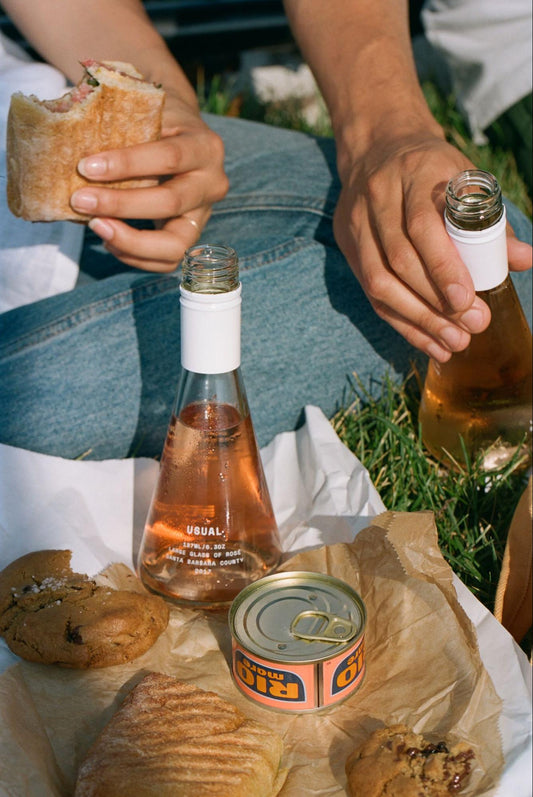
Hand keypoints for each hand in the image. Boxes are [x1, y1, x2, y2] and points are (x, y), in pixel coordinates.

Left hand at [70, 90, 228, 270]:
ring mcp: (204, 215)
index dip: (127, 164)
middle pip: (170, 203)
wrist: (179, 136)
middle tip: (80, 201)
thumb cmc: (155, 122)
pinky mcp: (191, 237)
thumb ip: (124, 128)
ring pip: (175, 244)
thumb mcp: (146, 113)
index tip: (85, 167)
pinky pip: (167, 261)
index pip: (169, 158)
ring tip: (96, 226)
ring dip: (130, 241)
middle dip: (121, 205)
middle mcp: (212, 183)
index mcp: (205, 146)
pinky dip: (134, 255)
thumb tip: (75, 149)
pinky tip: (108, 239)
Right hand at [333, 131, 532, 361]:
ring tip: (452, 342)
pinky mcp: (347, 245)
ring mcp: (357, 222)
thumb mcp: (466, 180)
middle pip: (399, 260)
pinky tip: (428, 341)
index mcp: (414, 173)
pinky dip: (402, 322)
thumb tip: (524, 259)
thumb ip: (493, 223)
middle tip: (469, 327)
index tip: (465, 300)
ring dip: (417, 318)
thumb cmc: (433, 171)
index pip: (421, 226)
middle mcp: (379, 196)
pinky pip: (371, 293)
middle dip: (434, 302)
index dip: (443, 268)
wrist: (378, 149)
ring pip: (378, 281)